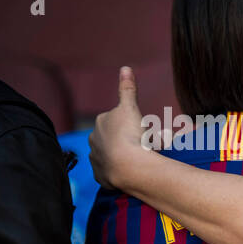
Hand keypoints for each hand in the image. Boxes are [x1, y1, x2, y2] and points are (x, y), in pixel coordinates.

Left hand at [88, 66, 151, 189]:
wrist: (128, 166)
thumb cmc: (131, 135)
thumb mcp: (131, 108)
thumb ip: (127, 88)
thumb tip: (125, 68)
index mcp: (102, 122)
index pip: (119, 119)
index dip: (135, 124)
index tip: (147, 130)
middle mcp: (94, 139)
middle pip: (115, 138)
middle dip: (130, 141)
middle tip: (147, 146)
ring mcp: (97, 159)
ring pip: (112, 155)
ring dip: (125, 156)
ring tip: (141, 161)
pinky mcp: (102, 176)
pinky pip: (112, 172)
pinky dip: (120, 172)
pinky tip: (131, 173)